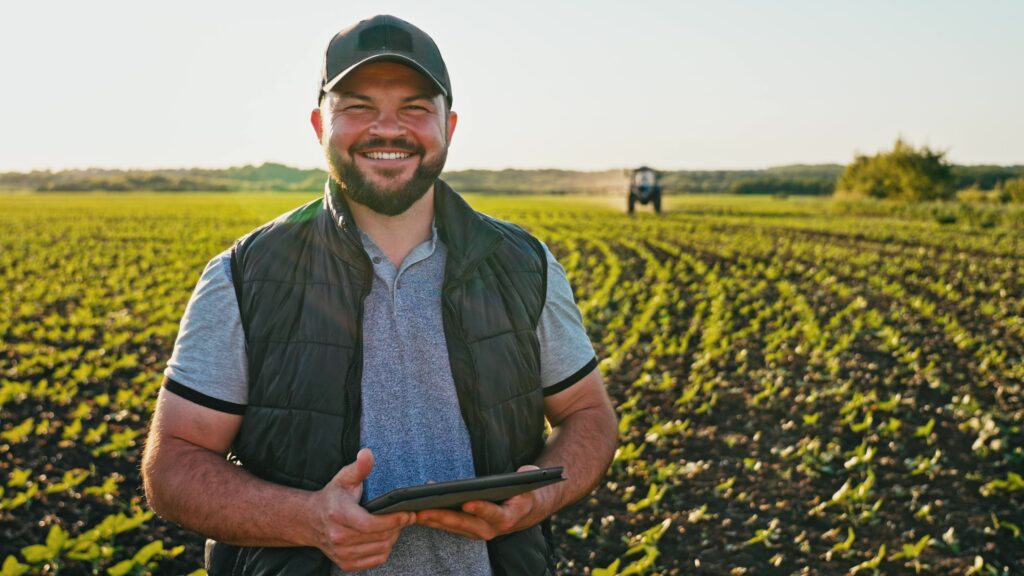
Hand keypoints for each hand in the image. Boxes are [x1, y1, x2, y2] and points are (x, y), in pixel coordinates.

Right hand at [310, 449, 413, 571]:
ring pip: (380, 550)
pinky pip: (376, 560)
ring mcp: (341, 553)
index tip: (408, 513)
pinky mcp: (345, 563)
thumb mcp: (344, 478)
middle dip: (397, 527)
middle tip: (406, 517)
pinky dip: (384, 549)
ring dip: (393, 538)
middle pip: (379, 537)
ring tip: (395, 525)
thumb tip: (367, 453)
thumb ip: (359, 467)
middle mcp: (338, 537)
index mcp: (338, 515)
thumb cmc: (332, 497)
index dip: (393, 520)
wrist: (310, 521)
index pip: (371, 524)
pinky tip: (384, 537)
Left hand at [415, 466, 547, 540]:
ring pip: (453, 527)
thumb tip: (522, 472)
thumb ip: (527, 477)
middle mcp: (492, 529)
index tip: (467, 502)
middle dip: (443, 517)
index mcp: (509, 517)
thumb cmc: (526, 491)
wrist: (527, 510)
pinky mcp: (468, 530)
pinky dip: (435, 518)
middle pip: (465, 524)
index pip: (493, 514)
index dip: (481, 509)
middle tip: (423, 510)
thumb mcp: (530, 481)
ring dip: (433, 520)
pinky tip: (419, 508)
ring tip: (414, 510)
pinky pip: (450, 526)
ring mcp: (479, 531)